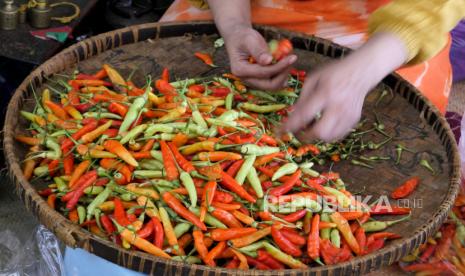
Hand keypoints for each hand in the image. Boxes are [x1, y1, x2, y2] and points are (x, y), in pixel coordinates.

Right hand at [224, 25, 296, 89]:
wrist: (239, 39)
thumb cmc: (243, 37)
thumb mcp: (249, 39)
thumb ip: (258, 50)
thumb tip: (269, 61)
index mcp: (240, 70)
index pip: (263, 73)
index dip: (280, 66)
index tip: (292, 57)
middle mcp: (246, 80)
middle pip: (270, 85)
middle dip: (283, 74)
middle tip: (292, 59)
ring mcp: (254, 82)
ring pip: (274, 86)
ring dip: (284, 74)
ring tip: (288, 59)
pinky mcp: (260, 80)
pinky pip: (275, 82)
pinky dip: (282, 73)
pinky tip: (285, 62)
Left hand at [281, 33, 407, 141]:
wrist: (361, 71)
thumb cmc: (334, 73)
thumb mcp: (314, 78)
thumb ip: (302, 98)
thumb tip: (293, 116)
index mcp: (326, 93)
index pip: (304, 115)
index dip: (290, 126)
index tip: (280, 132)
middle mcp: (338, 106)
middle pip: (319, 132)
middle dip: (305, 136)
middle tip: (298, 131)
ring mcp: (348, 115)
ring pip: (329, 138)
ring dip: (315, 136)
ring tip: (311, 127)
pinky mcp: (354, 120)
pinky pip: (337, 135)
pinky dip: (327, 134)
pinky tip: (323, 125)